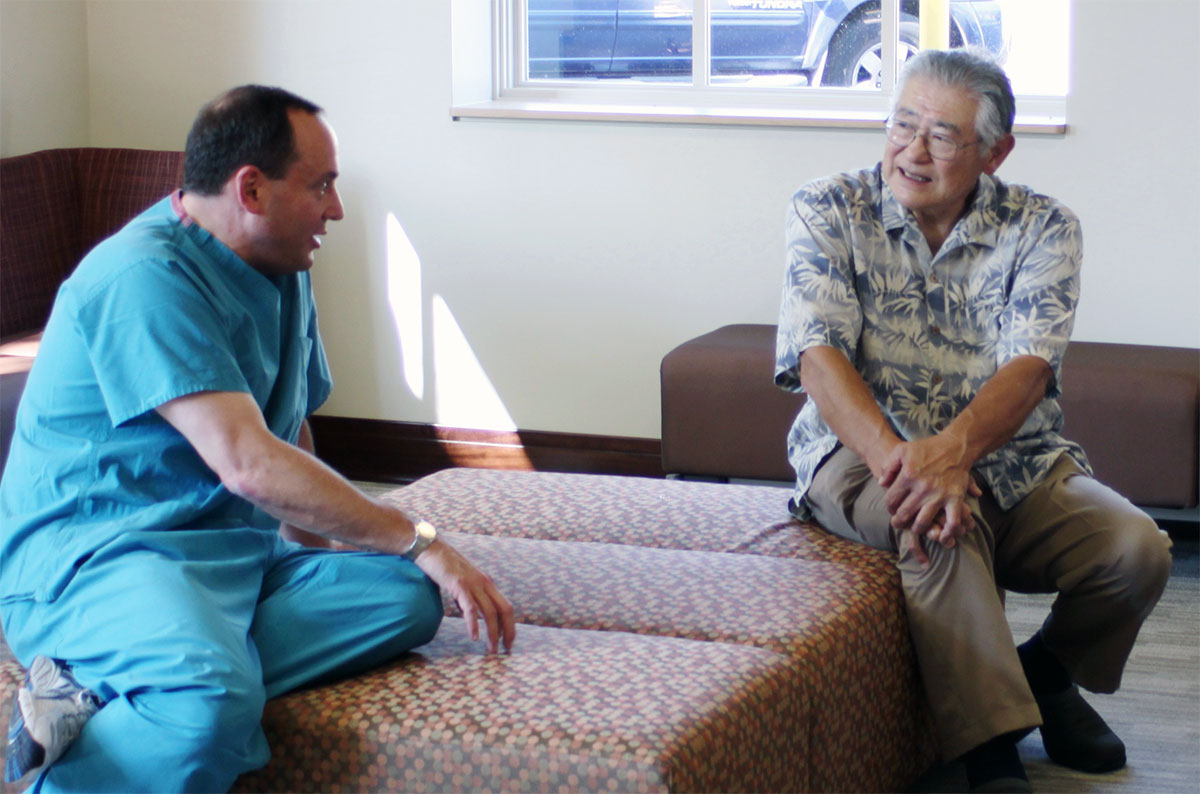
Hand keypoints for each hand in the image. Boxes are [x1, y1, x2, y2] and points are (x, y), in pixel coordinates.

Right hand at [415, 539, 515, 653]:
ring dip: (492, 633)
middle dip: (508, 631)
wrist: (431, 548)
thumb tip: (469, 615)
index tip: (508, 641)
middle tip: (505, 650)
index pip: (506, 607)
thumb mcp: (462, 584)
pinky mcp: (459, 585)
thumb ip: (468, 598)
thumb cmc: (444, 567)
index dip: (509, 625)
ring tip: (491, 649)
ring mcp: (473, 584)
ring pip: (490, 612)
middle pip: (504, 610)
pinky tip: (473, 637)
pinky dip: (473, 624)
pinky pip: (471, 608)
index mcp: (487, 583)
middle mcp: (485, 583)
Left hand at [878, 437, 980, 563]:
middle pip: (904, 513)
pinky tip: (943, 537)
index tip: (892, 508)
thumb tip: (881, 484)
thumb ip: (889, 467)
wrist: (955, 446)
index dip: (889, 507)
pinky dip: (948, 532)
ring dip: (917, 528)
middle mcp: (922, 488)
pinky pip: (952, 521)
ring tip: (915, 527)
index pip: (891, 500)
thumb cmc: (926, 448)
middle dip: (898, 521)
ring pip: (923, 521)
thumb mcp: (901, 450)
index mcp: (908, 476)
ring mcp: (939, 495)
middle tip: (898, 523)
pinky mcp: (955, 498)